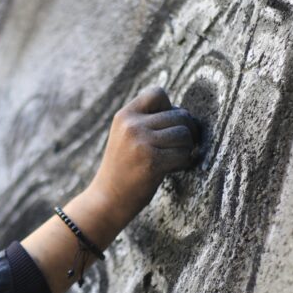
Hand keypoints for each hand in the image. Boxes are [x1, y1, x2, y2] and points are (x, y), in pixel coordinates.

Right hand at [86, 86, 200, 228]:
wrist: (106, 199)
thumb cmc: (123, 168)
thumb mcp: (125, 136)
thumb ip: (147, 120)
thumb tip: (184, 114)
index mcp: (125, 115)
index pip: (158, 93)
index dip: (170, 107)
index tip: (166, 127)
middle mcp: (132, 125)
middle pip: (179, 115)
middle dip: (186, 131)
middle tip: (179, 147)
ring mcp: (141, 144)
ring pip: (184, 134)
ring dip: (186, 148)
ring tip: (174, 158)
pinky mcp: (152, 163)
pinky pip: (184, 154)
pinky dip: (184, 162)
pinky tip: (173, 169)